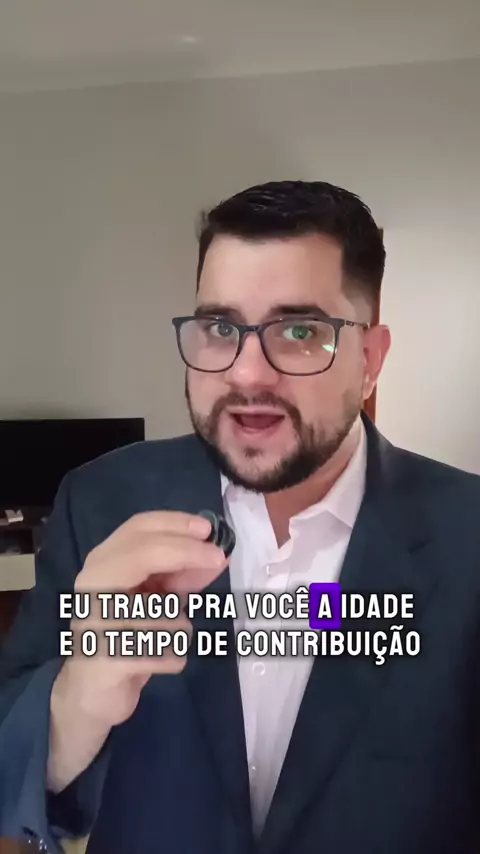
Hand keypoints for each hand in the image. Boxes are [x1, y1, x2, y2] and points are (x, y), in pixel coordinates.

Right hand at [54, 510, 226, 725]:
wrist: (91, 693)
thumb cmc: (128, 636)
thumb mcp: (157, 598)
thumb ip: (182, 576)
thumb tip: (219, 555)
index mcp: (104, 563)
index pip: (138, 528)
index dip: (175, 524)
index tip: (208, 529)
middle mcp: (93, 584)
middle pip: (143, 553)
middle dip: (186, 553)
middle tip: (219, 559)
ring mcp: (95, 620)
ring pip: (161, 609)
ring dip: (178, 627)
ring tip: (162, 639)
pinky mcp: (107, 659)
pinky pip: (165, 650)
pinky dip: (172, 657)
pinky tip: (155, 662)